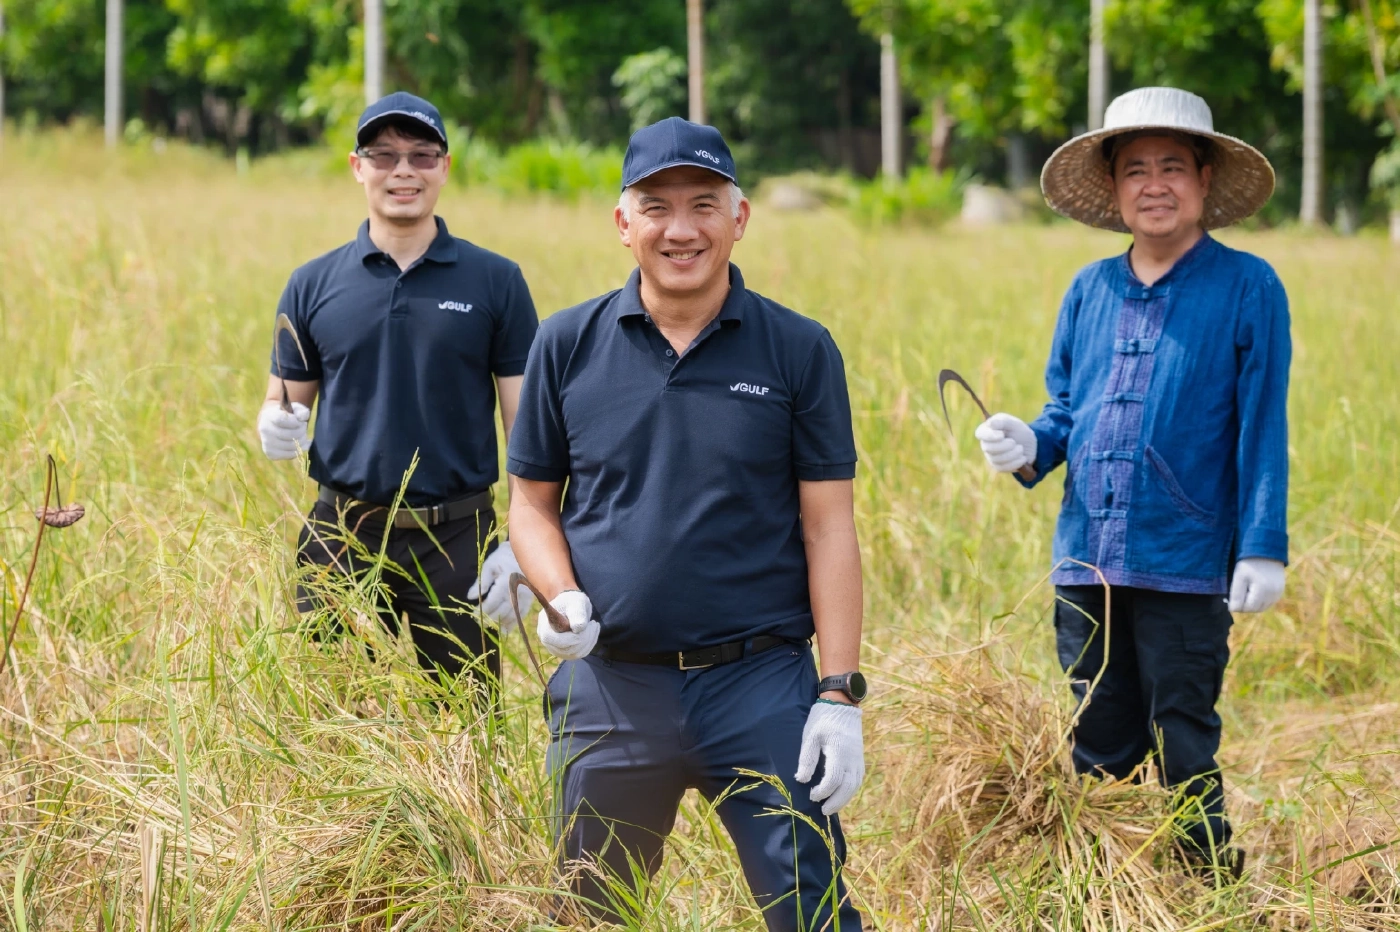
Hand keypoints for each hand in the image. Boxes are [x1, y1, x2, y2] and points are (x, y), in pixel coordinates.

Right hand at [258, 402, 310, 459]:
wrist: (273, 425)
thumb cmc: (287, 415)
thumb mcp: (294, 408)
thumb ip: (300, 410)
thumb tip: (303, 416)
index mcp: (269, 415)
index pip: (282, 420)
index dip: (295, 421)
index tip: (298, 420)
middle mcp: (265, 430)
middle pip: (291, 435)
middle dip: (302, 430)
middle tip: (303, 427)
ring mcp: (266, 443)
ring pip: (292, 446)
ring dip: (302, 440)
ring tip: (302, 435)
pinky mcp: (271, 454)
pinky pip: (290, 455)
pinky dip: (299, 450)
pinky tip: (300, 443)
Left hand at [468, 541, 530, 628]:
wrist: (525, 553)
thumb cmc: (503, 558)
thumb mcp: (489, 565)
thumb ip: (481, 582)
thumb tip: (471, 597)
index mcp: (506, 581)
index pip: (493, 601)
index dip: (483, 610)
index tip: (473, 614)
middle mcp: (518, 590)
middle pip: (502, 611)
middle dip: (490, 618)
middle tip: (479, 621)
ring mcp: (526, 596)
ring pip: (513, 615)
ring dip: (500, 623)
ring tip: (489, 625)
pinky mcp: (530, 599)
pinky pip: (522, 615)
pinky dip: (513, 623)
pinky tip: (504, 629)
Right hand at [538, 589, 598, 660]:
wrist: (572, 604)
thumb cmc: (572, 600)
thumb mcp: (576, 602)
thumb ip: (577, 613)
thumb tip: (578, 628)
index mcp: (544, 627)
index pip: (554, 641)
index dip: (571, 638)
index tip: (585, 626)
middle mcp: (547, 640)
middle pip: (566, 649)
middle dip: (584, 638)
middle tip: (594, 624)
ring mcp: (556, 648)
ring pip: (575, 653)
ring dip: (589, 641)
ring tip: (594, 625)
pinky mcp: (566, 651)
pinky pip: (580, 653)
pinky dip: (590, 643)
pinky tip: (593, 631)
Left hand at [794, 701, 864, 815]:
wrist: (842, 707)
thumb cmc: (823, 720)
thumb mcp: (810, 736)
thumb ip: (807, 758)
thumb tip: (802, 780)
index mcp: (839, 752)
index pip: (833, 779)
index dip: (822, 791)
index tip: (811, 795)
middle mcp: (852, 759)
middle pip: (847, 788)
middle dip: (835, 802)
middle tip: (823, 811)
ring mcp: (858, 760)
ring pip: (854, 786)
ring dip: (843, 800)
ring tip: (830, 808)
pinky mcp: (859, 760)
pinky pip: (857, 781)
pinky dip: (849, 792)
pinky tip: (839, 797)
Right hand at [974, 413, 1036, 472]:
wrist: (1029, 445)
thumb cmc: (1018, 431)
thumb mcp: (1013, 423)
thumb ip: (1002, 422)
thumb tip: (989, 423)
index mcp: (987, 430)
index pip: (980, 433)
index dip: (990, 436)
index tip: (1002, 435)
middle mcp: (986, 444)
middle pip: (988, 447)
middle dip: (1003, 446)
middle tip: (1014, 442)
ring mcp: (991, 456)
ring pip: (997, 458)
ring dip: (1012, 454)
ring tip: (1021, 449)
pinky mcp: (999, 466)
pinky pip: (1004, 467)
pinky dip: (1016, 462)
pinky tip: (1023, 458)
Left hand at [1228, 558, 1284, 612]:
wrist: (1265, 550)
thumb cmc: (1248, 563)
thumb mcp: (1239, 577)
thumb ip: (1236, 595)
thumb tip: (1233, 610)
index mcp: (1263, 590)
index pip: (1246, 608)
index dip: (1236, 603)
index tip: (1233, 591)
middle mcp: (1273, 594)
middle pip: (1254, 609)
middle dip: (1244, 603)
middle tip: (1240, 588)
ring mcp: (1278, 593)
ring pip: (1261, 607)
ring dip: (1252, 603)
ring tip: (1247, 587)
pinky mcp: (1280, 591)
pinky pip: (1268, 602)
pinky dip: (1259, 600)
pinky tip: (1254, 589)